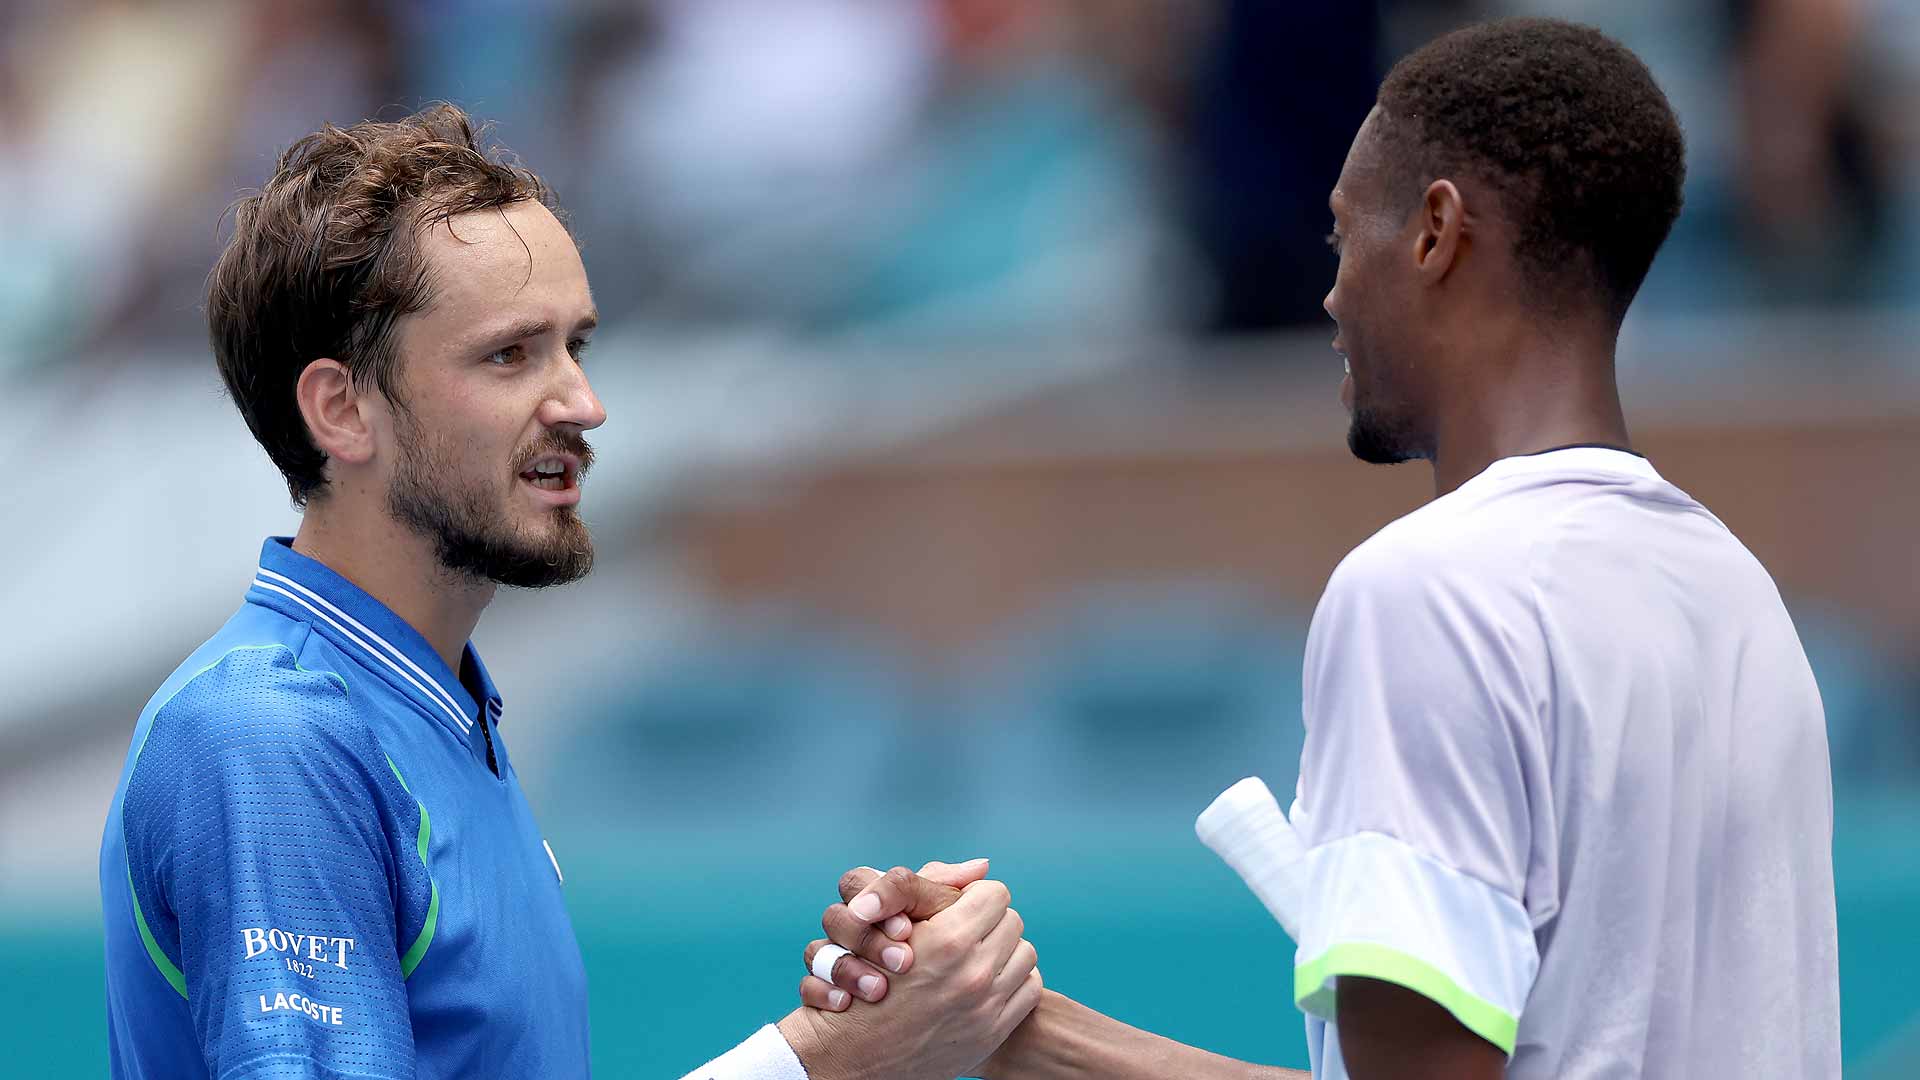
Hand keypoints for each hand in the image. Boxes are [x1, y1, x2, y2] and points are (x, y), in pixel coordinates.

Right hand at [777, 877, 1042, 1079]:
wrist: (855, 1053)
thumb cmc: (864, 977)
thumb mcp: (886, 922)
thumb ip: (932, 884)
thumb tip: (982, 866)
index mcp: (948, 940)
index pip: (995, 892)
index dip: (974, 896)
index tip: (958, 908)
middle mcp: (974, 974)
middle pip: (1013, 921)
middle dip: (989, 923)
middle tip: (965, 933)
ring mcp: (987, 1007)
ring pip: (1026, 953)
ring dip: (1003, 951)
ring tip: (975, 958)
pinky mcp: (994, 1032)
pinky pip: (1030, 989)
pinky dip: (1012, 982)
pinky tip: (985, 984)